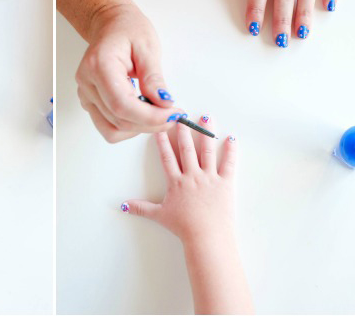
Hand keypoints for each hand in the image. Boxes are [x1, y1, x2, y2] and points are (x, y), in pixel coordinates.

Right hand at [76, 3, 183, 142]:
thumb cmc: (128, 29)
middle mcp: (87, 82)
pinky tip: (143, 112)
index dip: (150, 117)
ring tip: (158, 112)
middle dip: (151, 123)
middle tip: (173, 114)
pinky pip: (109, 127)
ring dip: (140, 128)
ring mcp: (85, 94)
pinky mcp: (89, 102)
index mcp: (99, 65)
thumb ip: (154, 77)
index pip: (122, 104)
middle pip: (118, 119)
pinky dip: (129, 127)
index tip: (173, 114)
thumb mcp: (148, 47)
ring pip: (112, 129)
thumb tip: (164, 104)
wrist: (111, 24)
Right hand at [122, 118, 236, 242]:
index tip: (159, 128)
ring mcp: (209, 178)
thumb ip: (140, 208)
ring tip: (206, 118)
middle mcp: (192, 176)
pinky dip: (231, 151)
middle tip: (182, 116)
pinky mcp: (225, 184)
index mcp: (176, 182)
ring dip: (207, 133)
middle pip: (187, 149)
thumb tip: (122, 206)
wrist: (206, 237)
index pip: (167, 157)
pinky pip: (229, 164)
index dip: (162, 142)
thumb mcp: (159, 215)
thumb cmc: (183, 228)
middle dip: (184, 131)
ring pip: (207, 151)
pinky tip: (231, 138)